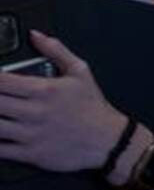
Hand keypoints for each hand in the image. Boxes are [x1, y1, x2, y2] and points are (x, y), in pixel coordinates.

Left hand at [0, 30, 125, 171]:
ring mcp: (31, 134)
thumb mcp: (80, 71)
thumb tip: (36, 35)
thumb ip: (56, 50)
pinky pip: (0, 150)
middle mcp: (35, 112)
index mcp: (44, 90)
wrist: (107, 140)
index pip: (3, 81)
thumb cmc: (92, 107)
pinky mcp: (30, 154)